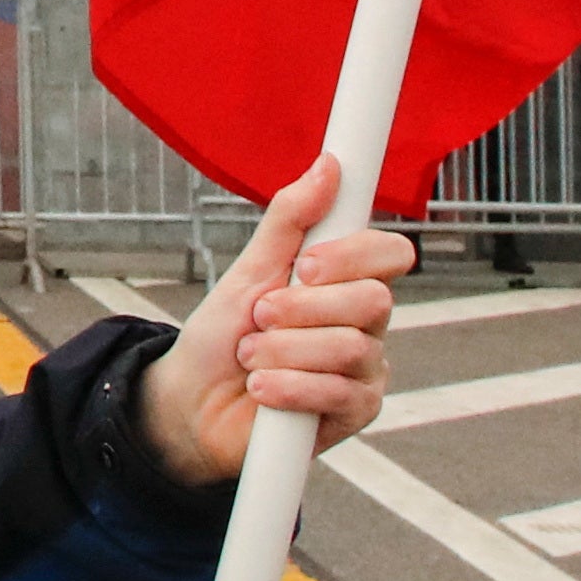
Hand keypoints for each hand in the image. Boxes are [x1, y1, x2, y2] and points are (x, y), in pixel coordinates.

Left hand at [139, 156, 410, 484]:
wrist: (189, 403)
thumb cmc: (222, 335)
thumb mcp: (248, 271)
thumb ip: (289, 222)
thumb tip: (328, 166)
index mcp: (347, 283)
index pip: (391, 254)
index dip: (352, 256)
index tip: (302, 265)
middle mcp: (367, 325)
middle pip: (374, 301)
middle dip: (300, 308)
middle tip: (259, 318)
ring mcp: (366, 371)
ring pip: (351, 348)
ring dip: (283, 351)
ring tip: (250, 357)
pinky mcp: (355, 414)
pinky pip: (339, 394)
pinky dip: (287, 387)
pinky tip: (261, 389)